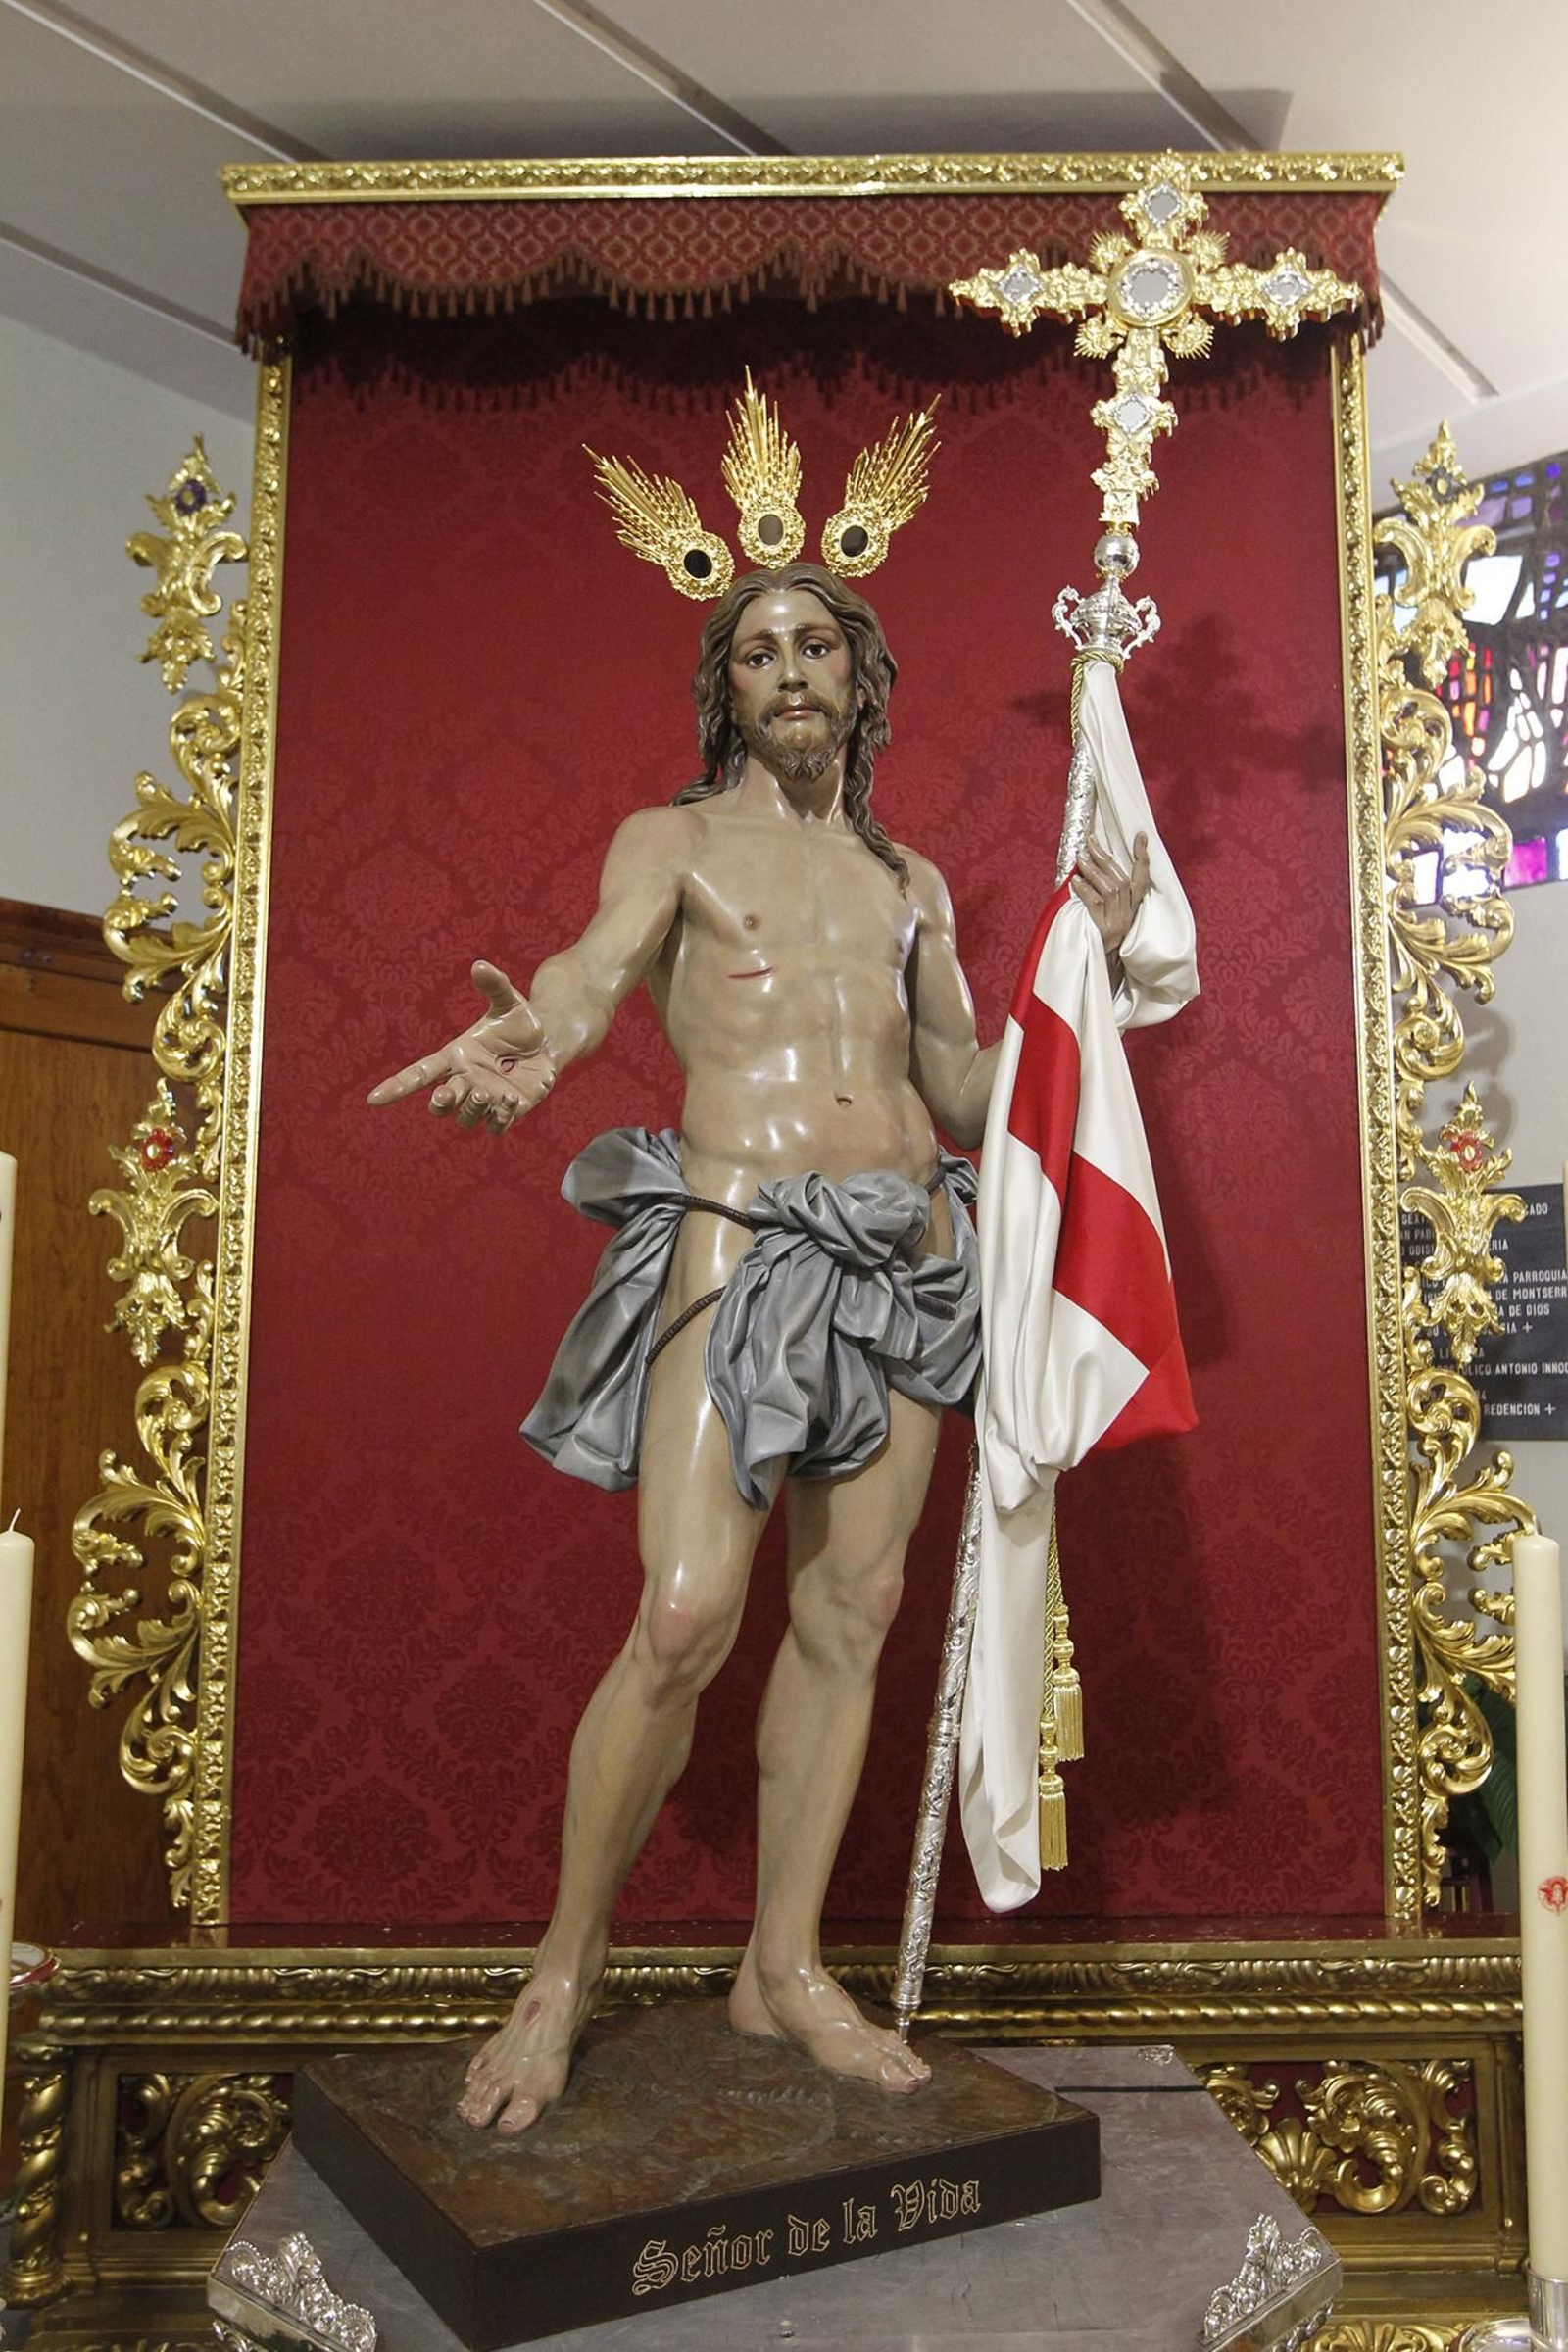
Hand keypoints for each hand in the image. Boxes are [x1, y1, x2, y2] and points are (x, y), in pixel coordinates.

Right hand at [367, 961, 555, 1136]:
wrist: (547, 1043)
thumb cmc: (520, 1022)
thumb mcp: (508, 1001)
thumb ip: (494, 985)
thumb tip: (479, 965)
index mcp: (455, 1057)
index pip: (419, 1073)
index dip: (396, 1086)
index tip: (373, 1099)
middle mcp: (465, 1082)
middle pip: (439, 1104)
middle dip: (440, 1102)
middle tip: (448, 1093)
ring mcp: (485, 1101)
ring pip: (464, 1118)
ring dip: (470, 1109)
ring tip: (485, 1093)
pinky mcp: (506, 1112)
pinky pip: (495, 1126)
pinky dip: (500, 1117)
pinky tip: (512, 1098)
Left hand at [1072, 832, 1150, 964]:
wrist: (1101, 968)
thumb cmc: (1102, 937)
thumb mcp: (1112, 915)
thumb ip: (1108, 893)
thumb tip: (1093, 864)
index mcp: (1134, 907)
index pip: (1142, 879)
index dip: (1143, 857)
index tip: (1140, 836)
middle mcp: (1129, 914)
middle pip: (1121, 879)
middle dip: (1105, 857)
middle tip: (1090, 841)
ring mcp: (1118, 923)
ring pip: (1110, 889)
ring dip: (1093, 870)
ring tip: (1080, 856)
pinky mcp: (1104, 931)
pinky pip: (1095, 905)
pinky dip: (1085, 890)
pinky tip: (1075, 881)